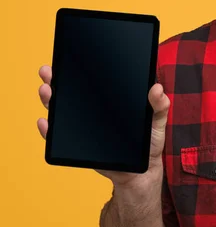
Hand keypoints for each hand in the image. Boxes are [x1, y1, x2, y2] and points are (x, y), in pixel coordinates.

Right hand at [37, 65, 170, 188]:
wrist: (141, 170)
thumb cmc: (149, 143)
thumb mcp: (157, 121)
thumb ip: (159, 105)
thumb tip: (157, 88)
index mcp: (111, 99)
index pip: (92, 79)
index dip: (80, 67)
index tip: (69, 55)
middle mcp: (94, 109)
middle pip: (72, 91)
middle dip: (57, 79)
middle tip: (49, 71)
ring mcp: (85, 125)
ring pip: (62, 110)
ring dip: (50, 100)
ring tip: (47, 90)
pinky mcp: (79, 143)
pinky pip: (59, 136)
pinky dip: (49, 130)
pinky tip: (45, 122)